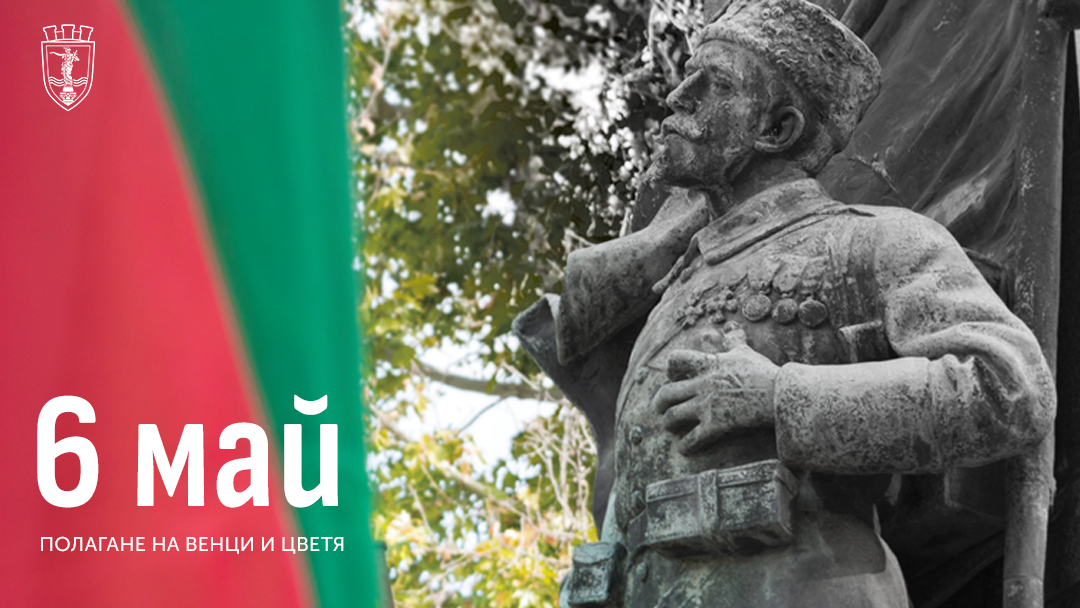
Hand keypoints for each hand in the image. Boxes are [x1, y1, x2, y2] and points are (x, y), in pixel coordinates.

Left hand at [652, 328, 778, 455]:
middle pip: (666, 393)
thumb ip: (733, 342)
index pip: (676, 360)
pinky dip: (685, 445)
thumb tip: (731, 330)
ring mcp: (707, 405)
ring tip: (670, 427)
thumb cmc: (764, 373)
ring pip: (673, 416)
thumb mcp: (746, 353)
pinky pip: (692, 439)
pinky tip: (684, 448)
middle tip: (659, 408)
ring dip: (668, 423)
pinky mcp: (716, 425)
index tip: (672, 376)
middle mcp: (703, 385)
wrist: (779, 395)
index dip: (670, 368)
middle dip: (659, 403)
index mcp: (708, 365)